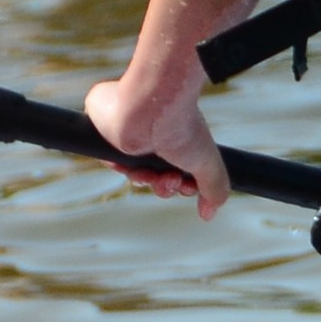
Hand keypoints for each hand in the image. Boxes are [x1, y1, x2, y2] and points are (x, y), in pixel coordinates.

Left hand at [85, 74, 230, 218]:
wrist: (149, 107)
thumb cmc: (179, 125)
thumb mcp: (207, 163)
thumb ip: (214, 188)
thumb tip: (208, 214)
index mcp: (176, 139)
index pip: (175, 171)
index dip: (180, 185)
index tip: (187, 187)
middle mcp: (154, 137)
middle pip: (154, 176)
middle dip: (164, 186)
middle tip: (170, 180)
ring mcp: (130, 134)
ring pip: (131, 171)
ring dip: (143, 180)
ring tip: (154, 175)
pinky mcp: (105, 131)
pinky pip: (108, 160)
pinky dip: (118, 166)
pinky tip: (126, 162)